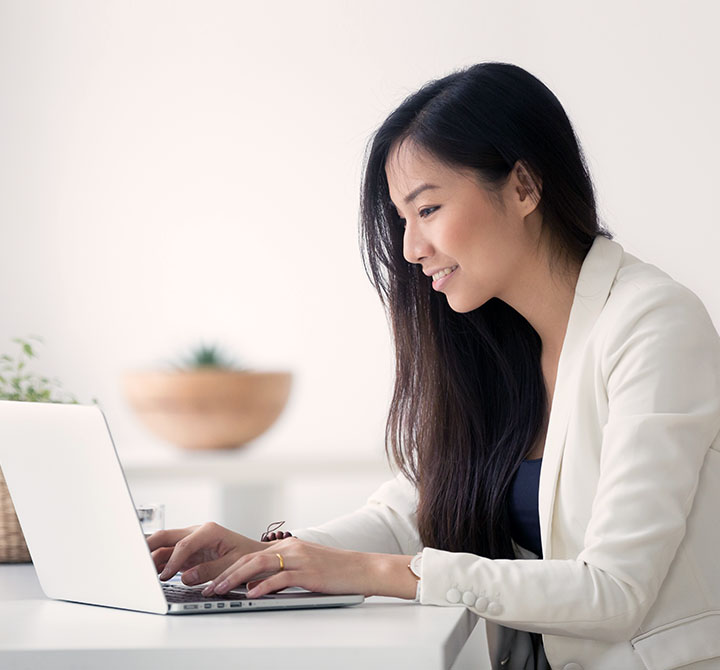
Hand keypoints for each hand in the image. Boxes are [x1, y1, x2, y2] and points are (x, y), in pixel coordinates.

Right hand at [147, 521, 265, 585]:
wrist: (255, 555)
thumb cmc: (247, 556)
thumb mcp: (233, 564)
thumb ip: (210, 571)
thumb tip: (186, 577)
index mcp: (209, 531)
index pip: (183, 545)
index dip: (172, 561)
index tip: (164, 577)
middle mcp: (196, 532)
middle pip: (165, 536)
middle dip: (147, 547)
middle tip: (133, 561)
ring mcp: (190, 541)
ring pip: (163, 546)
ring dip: (149, 557)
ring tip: (137, 572)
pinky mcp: (187, 552)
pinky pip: (167, 555)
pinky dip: (157, 564)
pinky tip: (148, 574)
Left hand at [201, 536, 416, 599]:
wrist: (362, 569)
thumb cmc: (335, 571)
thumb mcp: (305, 567)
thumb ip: (281, 573)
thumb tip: (256, 587)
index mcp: (288, 546)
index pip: (250, 555)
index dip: (227, 568)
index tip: (211, 581)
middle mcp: (290, 548)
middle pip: (248, 559)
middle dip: (224, 574)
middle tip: (207, 588)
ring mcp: (299, 559)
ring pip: (259, 566)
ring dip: (235, 579)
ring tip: (220, 591)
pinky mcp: (308, 572)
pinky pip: (280, 578)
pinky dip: (263, 587)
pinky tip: (251, 595)